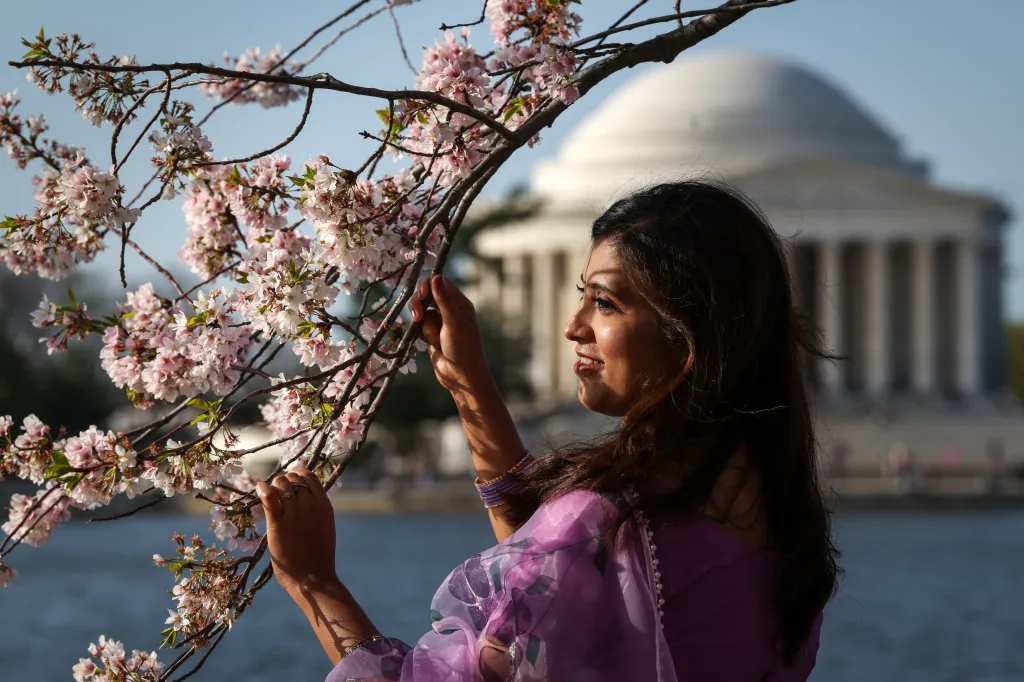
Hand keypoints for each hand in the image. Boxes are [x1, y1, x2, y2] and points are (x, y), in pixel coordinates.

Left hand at [256, 468, 337, 595]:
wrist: (313, 579)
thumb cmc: (318, 556)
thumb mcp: (325, 526)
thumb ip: (316, 509)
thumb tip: (306, 497)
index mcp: (324, 505)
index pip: (309, 476)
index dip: (298, 473)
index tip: (291, 480)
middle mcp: (310, 506)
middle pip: (292, 479)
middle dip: (283, 481)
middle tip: (278, 492)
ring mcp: (294, 514)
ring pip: (280, 485)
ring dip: (273, 486)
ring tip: (270, 496)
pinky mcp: (278, 524)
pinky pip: (269, 498)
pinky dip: (262, 489)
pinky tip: (259, 488)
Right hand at [409, 274, 492, 394]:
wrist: (460, 377)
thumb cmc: (462, 348)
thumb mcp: (453, 322)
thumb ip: (443, 299)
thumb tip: (436, 276)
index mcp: (459, 303)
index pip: (439, 283)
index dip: (427, 286)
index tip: (420, 296)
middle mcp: (449, 310)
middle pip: (426, 296)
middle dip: (419, 305)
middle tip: (416, 317)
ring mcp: (439, 323)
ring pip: (421, 312)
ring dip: (423, 325)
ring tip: (431, 339)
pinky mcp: (430, 334)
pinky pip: (419, 326)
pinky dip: (420, 333)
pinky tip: (428, 343)